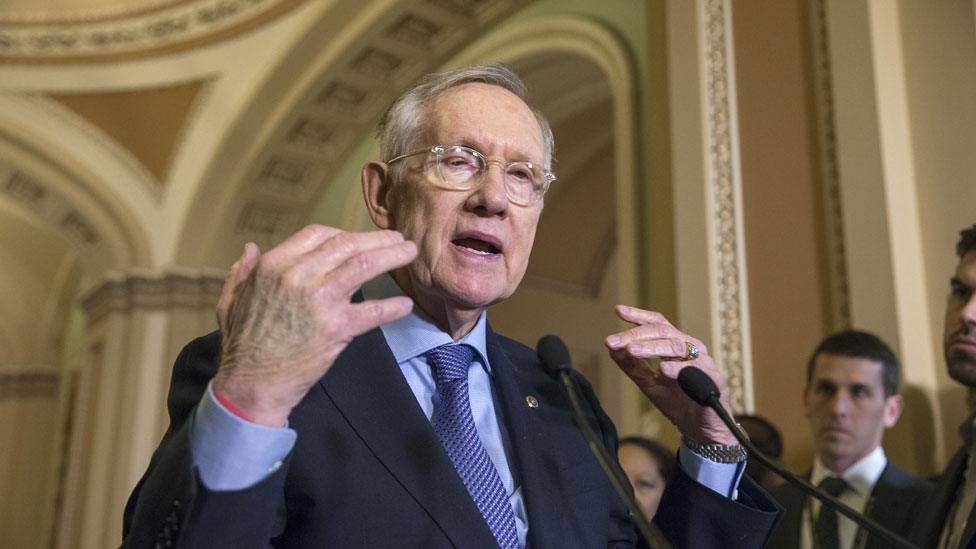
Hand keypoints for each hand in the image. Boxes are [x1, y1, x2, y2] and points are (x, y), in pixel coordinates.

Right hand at [213, 224, 416, 426]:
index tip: (357, 240)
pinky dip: (393, 306)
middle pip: (348, 244)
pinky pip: (374, 311)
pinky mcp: (338, 327)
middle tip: (397, 241)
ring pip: (365, 265)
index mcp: (275, 265)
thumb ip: (241, 273)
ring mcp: (321, 299)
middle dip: (377, 239)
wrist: (252, 383)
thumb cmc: (241, 344)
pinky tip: (405, 304)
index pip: (317, 234)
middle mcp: (299, 275)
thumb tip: (250, 248)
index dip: (342, 233)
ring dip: (392, 256)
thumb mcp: (230, 300)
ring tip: (409, 254)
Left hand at [605, 305, 735, 445]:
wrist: (700, 429)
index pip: (657, 324)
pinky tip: (662, 369)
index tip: (618, 311)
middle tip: (613, 341)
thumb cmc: (678, 402)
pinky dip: (677, 368)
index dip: (638, 316)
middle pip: (662, 332)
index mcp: (676, 345)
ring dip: (652, 347)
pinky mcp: (713, 379)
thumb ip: (632, 366)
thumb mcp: (648, 383)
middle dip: (635, 335)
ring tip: (631, 350)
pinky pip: (695, 370)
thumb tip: (612, 349)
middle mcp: (690, 348)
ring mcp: (703, 362)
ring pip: (676, 346)